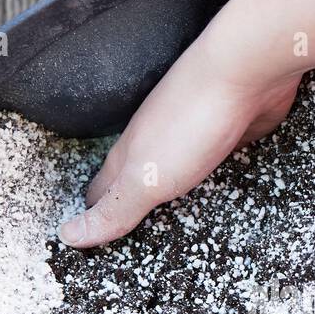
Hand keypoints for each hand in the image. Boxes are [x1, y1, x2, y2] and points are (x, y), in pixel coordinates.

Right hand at [58, 27, 301, 247]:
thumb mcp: (144, 178)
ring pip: (175, 173)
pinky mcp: (231, 136)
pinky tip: (218, 191)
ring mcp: (194, 138)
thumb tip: (68, 234)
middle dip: (126, 206)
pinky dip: (213, 181)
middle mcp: (157, 145)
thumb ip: (113, 208)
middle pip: (135, 181)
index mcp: (131, 156)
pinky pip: (216, 165)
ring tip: (166, 220)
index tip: (86, 241)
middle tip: (121, 232)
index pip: (101, 193)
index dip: (92, 216)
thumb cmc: (190, 119)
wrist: (246, 72)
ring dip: (169, 194)